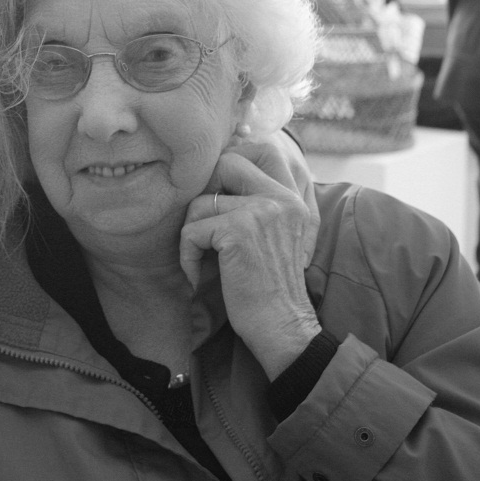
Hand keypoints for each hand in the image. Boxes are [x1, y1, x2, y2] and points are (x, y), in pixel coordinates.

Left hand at [180, 147, 320, 379]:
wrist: (282, 328)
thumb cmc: (270, 288)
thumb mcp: (275, 237)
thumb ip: (258, 205)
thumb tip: (215, 177)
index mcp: (292, 198)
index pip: (258, 152)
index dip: (226, 172)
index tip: (216, 206)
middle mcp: (281, 198)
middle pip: (226, 164)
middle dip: (204, 196)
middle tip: (203, 230)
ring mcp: (261, 211)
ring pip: (200, 203)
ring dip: (192, 236)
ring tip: (202, 262)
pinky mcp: (239, 230)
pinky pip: (191, 231)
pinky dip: (187, 257)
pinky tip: (199, 276)